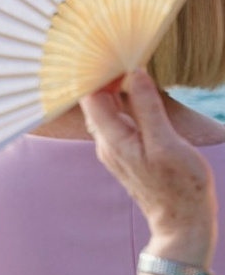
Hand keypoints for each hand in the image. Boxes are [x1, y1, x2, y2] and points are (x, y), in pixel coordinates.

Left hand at [80, 68, 218, 274]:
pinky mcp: (130, 153)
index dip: (97, 70)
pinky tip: (139, 90)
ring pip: (109, 109)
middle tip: (121, 49)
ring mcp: (117, 149)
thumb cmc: (180, 187)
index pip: (90, 95)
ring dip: (116, 87)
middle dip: (106, 75)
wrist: (184, 225)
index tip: (111, 49)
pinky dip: (127, 101)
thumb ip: (148, 109)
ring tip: (130, 63)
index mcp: (113, 139)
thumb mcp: (167, 144)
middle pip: (97, 100)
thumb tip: (134, 73)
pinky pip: (121, 120)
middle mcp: (108, 143)